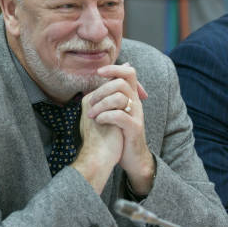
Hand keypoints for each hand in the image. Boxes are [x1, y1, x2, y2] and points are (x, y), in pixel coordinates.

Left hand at [83, 63, 154, 195]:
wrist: (132, 158)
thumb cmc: (119, 134)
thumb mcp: (114, 111)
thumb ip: (109, 95)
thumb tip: (102, 78)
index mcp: (131, 97)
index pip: (129, 72)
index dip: (114, 68)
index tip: (98, 72)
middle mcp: (136, 103)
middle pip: (121, 82)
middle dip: (101, 90)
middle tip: (90, 103)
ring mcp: (137, 115)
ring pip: (120, 97)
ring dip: (101, 104)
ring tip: (91, 115)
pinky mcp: (135, 128)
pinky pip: (120, 116)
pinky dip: (105, 116)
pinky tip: (99, 121)